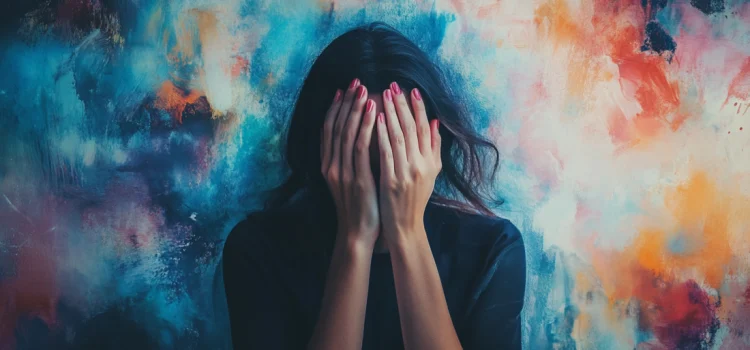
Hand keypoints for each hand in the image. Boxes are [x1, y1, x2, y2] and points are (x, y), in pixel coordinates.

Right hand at [321, 78, 379, 248]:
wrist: (359, 234)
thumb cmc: (360, 207)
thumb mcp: (352, 179)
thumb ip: (353, 159)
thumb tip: (363, 135)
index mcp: (328, 165)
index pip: (329, 130)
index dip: (335, 108)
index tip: (343, 90)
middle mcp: (331, 165)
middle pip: (336, 126)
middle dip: (346, 102)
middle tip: (355, 81)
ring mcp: (342, 171)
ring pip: (346, 132)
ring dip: (355, 109)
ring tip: (364, 90)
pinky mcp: (356, 178)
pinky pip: (360, 147)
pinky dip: (365, 126)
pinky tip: (373, 111)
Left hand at [376, 82, 441, 245]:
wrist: (405, 227)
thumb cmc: (415, 199)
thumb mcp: (431, 174)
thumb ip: (434, 148)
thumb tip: (435, 122)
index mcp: (431, 162)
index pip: (426, 128)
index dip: (419, 108)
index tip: (411, 89)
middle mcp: (421, 165)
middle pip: (413, 128)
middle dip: (402, 104)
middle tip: (394, 85)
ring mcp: (407, 173)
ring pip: (400, 136)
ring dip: (392, 113)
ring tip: (383, 95)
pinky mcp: (392, 180)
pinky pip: (387, 153)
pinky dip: (382, 134)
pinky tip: (377, 120)